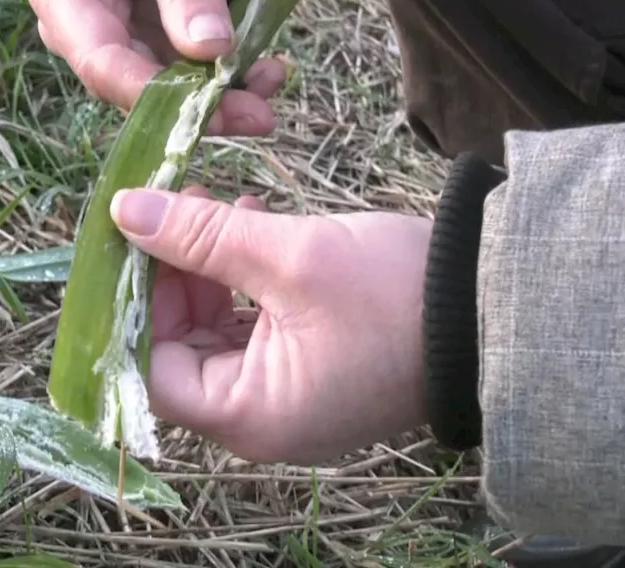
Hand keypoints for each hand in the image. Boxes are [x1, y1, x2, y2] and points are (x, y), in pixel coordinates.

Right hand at [26, 0, 286, 135]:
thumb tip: (210, 52)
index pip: (101, 62)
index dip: (152, 95)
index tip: (210, 106)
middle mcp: (83, 27)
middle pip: (133, 87)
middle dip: (197, 104)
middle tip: (260, 114)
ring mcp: (119, 38)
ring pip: (165, 91)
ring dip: (220, 96)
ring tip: (272, 79)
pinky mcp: (152, 43)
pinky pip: (187, 76)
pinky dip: (226, 78)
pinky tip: (265, 70)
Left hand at [110, 185, 431, 464]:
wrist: (499, 308)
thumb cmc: (396, 295)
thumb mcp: (289, 256)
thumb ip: (201, 235)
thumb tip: (125, 211)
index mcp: (250, 415)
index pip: (152, 371)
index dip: (133, 305)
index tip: (132, 241)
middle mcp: (263, 420)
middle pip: (180, 351)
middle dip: (171, 277)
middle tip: (169, 209)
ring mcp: (291, 396)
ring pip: (216, 333)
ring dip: (207, 269)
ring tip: (212, 204)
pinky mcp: (314, 369)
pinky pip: (256, 329)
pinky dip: (244, 280)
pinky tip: (252, 222)